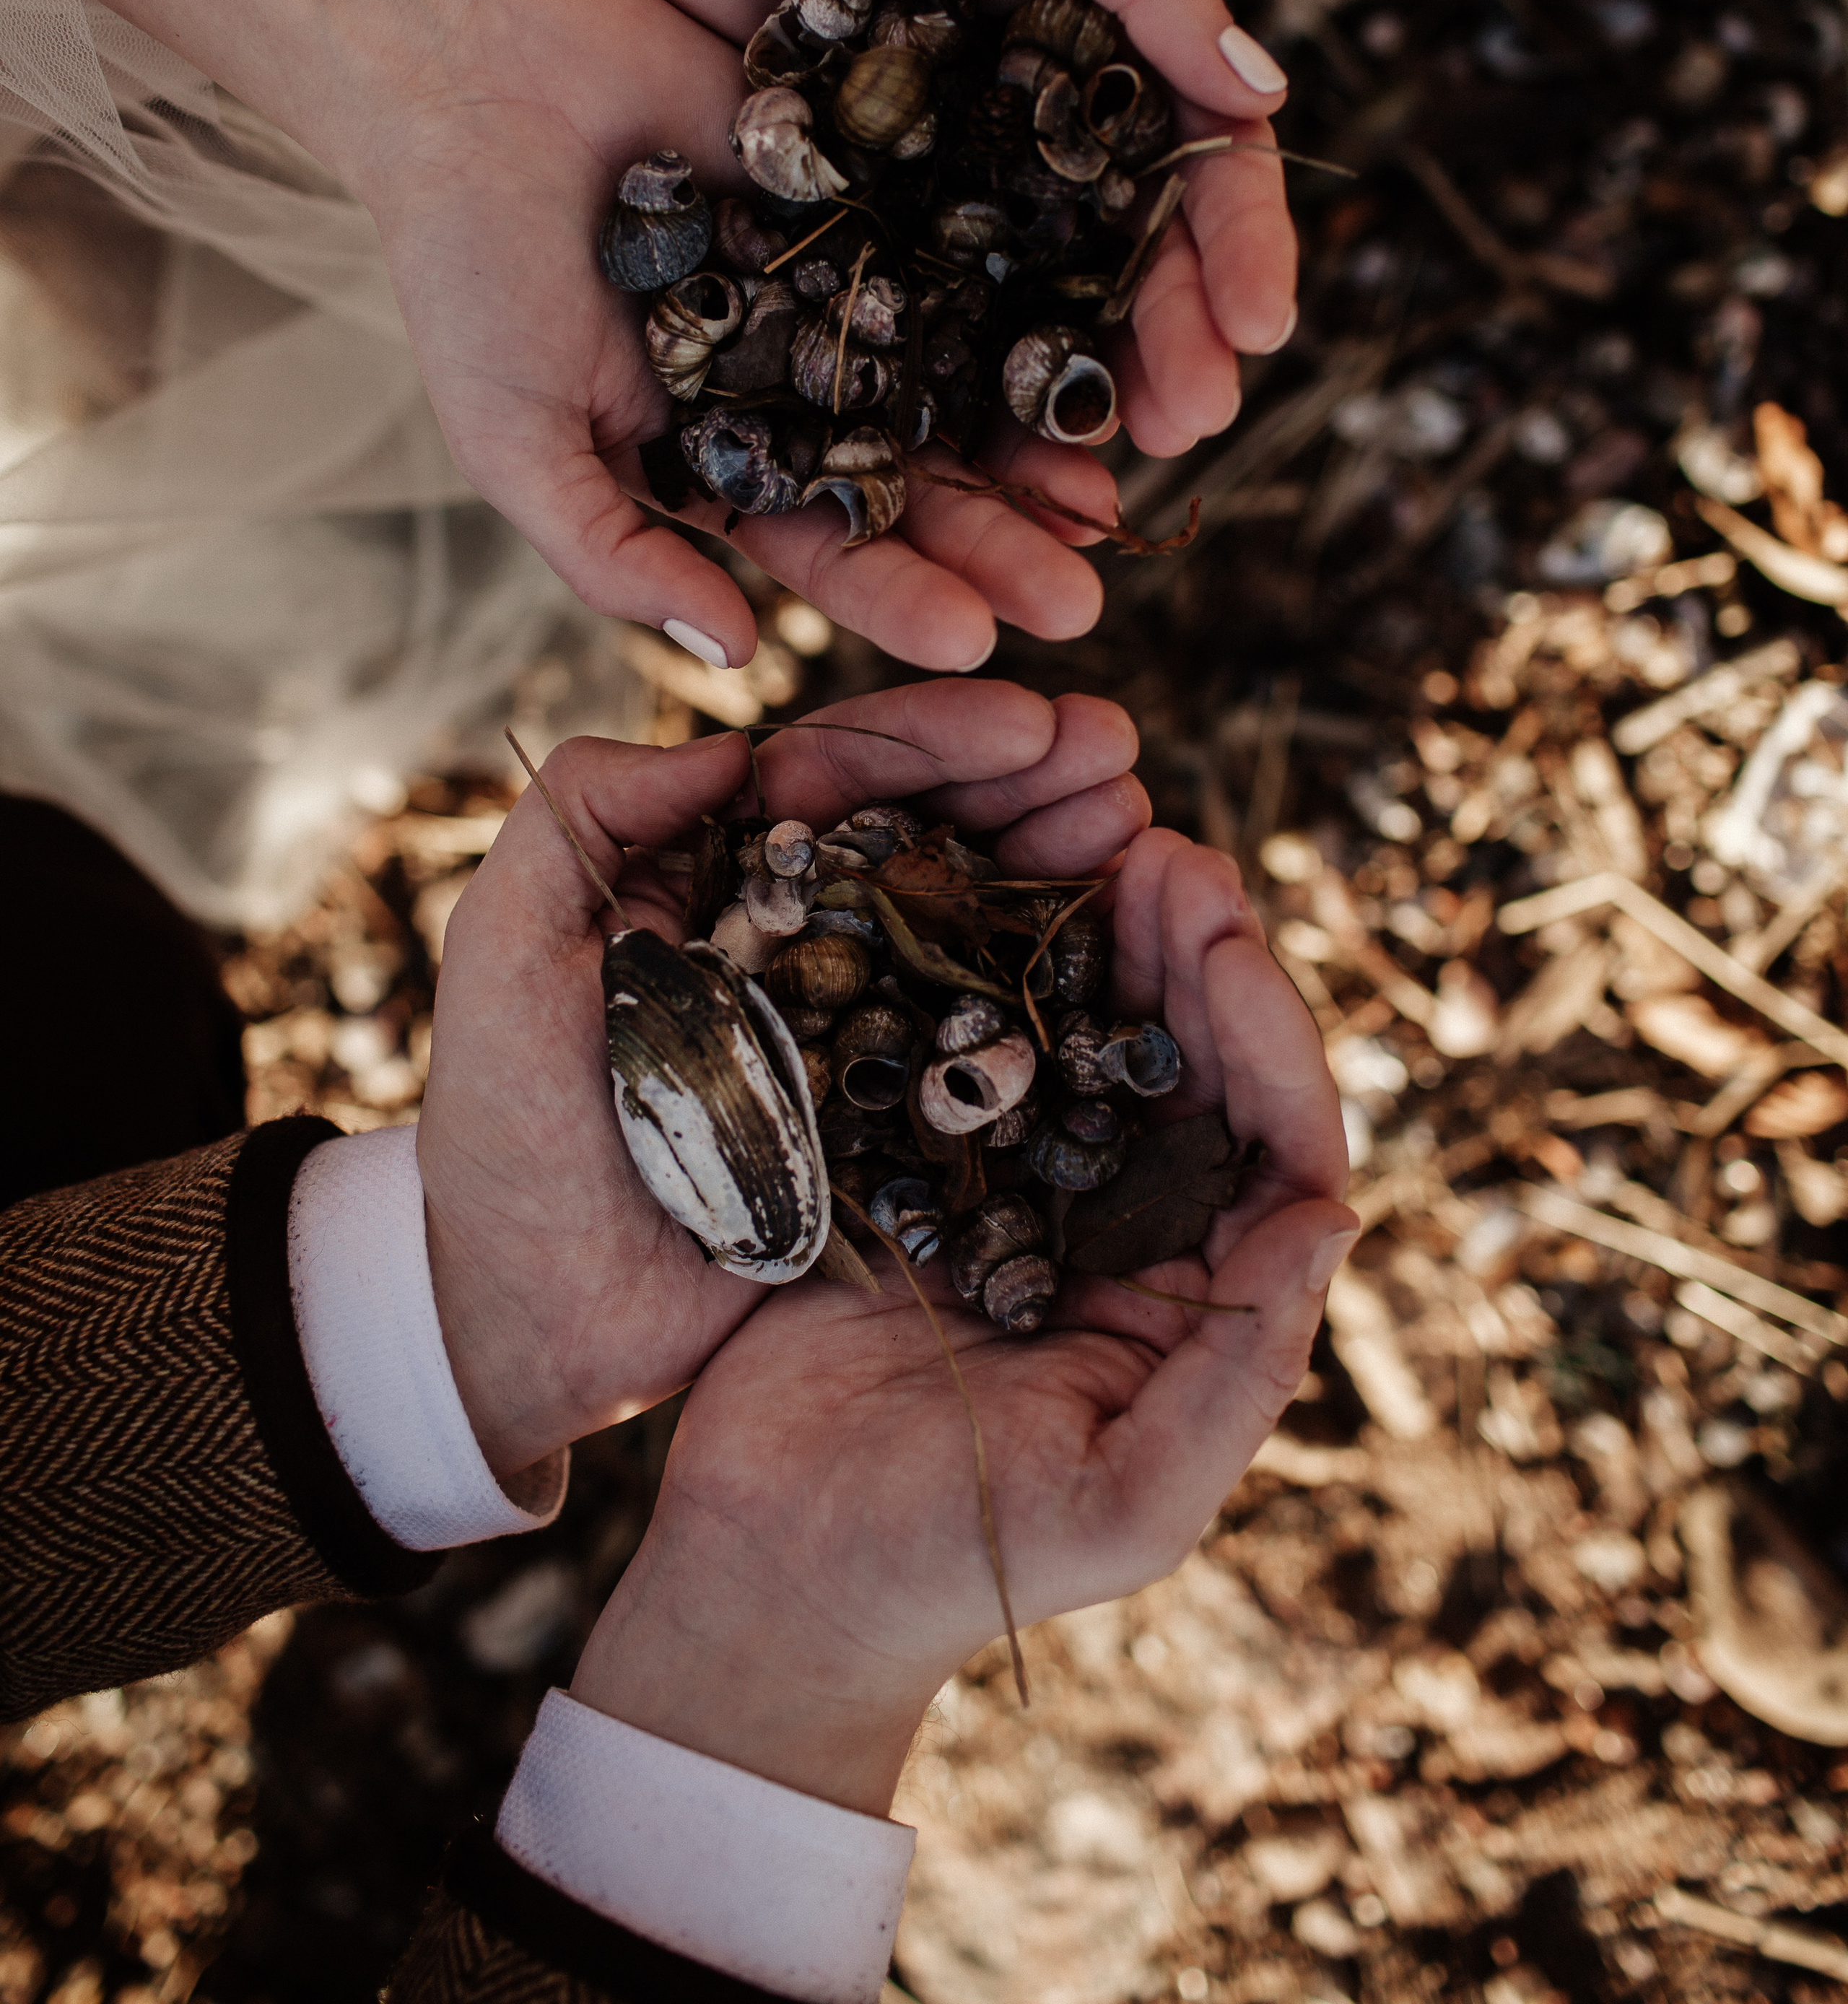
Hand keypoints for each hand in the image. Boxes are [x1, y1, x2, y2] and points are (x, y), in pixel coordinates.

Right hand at [376, 0, 1173, 668]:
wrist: (463, 72)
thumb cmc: (465, 268)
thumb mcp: (516, 437)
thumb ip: (613, 550)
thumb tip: (732, 659)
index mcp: (718, 459)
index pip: (824, 550)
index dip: (899, 597)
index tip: (978, 642)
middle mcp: (792, 387)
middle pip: (914, 482)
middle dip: (996, 544)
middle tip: (1086, 598)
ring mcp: (838, 288)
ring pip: (955, 378)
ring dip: (1028, 440)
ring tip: (1107, 492)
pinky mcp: (870, 186)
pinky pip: (961, 250)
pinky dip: (1022, 298)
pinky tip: (1090, 339)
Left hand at [415, 681, 1148, 1481]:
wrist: (524, 1318)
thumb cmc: (501, 1131)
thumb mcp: (505, 951)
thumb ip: (582, 817)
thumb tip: (728, 743)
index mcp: (719, 876)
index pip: (843, 777)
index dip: (939, 740)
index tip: (1030, 723)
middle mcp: (804, 937)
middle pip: (934, 832)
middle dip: (1030, 786)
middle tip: (1118, 759)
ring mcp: (860, 1029)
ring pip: (979, 923)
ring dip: (1063, 869)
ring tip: (1141, 830)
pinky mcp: (896, 1124)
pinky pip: (991, 1047)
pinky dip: (1062, 996)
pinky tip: (1130, 957)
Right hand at [568, 830, 1354, 1811]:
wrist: (766, 1577)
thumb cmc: (955, 1564)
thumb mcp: (1130, 1500)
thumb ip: (1241, 1372)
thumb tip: (1335, 1213)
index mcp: (1196, 1301)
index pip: (1277, 1144)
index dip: (1266, 1037)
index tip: (1224, 942)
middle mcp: (1126, 1230)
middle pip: (1197, 1066)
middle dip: (1195, 955)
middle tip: (1168, 853)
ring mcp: (1022, 1188)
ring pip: (1097, 1035)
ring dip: (1110, 940)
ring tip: (1110, 844)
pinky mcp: (920, 1162)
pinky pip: (980, 1045)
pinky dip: (997, 968)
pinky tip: (990, 897)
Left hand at [577, 0, 1297, 463]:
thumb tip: (1265, 95)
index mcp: (1101, 54)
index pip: (1202, 170)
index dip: (1239, 251)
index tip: (1258, 327)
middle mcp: (1037, 135)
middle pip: (1131, 267)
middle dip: (1171, 348)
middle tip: (1184, 423)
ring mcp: (949, 188)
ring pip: (1036, 315)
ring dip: (1077, 396)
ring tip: (1106, 467)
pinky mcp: (856, 224)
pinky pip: (921, 325)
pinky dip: (957, 396)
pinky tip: (982, 459)